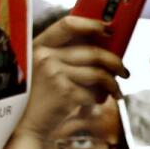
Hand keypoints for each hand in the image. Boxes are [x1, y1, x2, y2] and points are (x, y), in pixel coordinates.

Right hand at [17, 15, 128, 140]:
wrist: (25, 124)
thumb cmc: (40, 94)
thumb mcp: (43, 68)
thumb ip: (64, 55)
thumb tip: (104, 48)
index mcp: (39, 45)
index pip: (68, 24)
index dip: (92, 24)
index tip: (110, 29)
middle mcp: (45, 56)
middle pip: (94, 52)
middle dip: (115, 62)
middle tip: (124, 71)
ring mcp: (54, 74)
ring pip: (100, 73)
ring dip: (114, 84)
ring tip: (116, 91)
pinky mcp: (65, 94)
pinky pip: (95, 93)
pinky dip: (102, 98)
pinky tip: (99, 101)